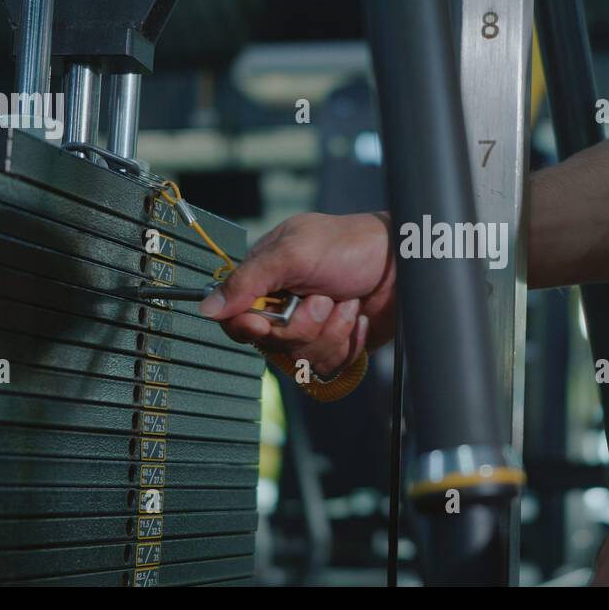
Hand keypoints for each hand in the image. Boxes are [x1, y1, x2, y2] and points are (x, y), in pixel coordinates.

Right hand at [200, 212, 396, 377]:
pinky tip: (359, 318)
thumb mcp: (293, 253)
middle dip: (302, 325)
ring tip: (348, 303)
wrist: (403, 261)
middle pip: (270, 344)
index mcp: (266, 279)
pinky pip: (329, 364)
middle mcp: (284, 306)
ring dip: (330, 332)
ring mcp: (311, 327)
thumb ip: (248, 281)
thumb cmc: (350, 245)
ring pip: (301, 358)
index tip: (266, 325)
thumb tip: (206, 308)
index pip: (235, 318)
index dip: (248, 328)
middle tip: (323, 299)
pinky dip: (348, 342)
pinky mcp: (337, 344)